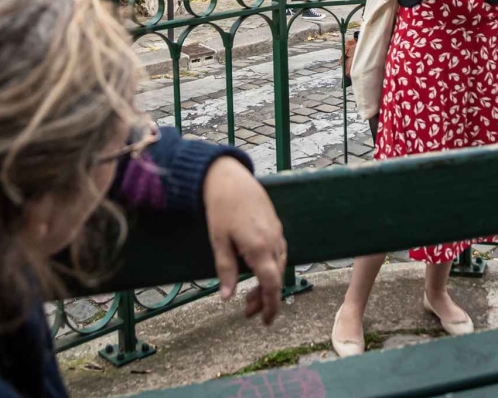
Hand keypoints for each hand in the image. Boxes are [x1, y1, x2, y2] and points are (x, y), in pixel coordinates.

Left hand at [203, 156, 286, 324]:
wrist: (228, 176)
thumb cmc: (220, 207)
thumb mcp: (218, 241)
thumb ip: (226, 270)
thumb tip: (227, 298)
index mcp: (259, 247)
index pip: (272, 284)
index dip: (271, 305)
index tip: (266, 321)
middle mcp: (273, 241)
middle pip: (277, 278)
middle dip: (266, 298)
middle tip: (248, 311)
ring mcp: (277, 231)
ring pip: (280, 265)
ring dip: (268, 283)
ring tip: (251, 295)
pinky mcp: (275, 225)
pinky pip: (279, 252)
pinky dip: (271, 267)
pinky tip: (258, 269)